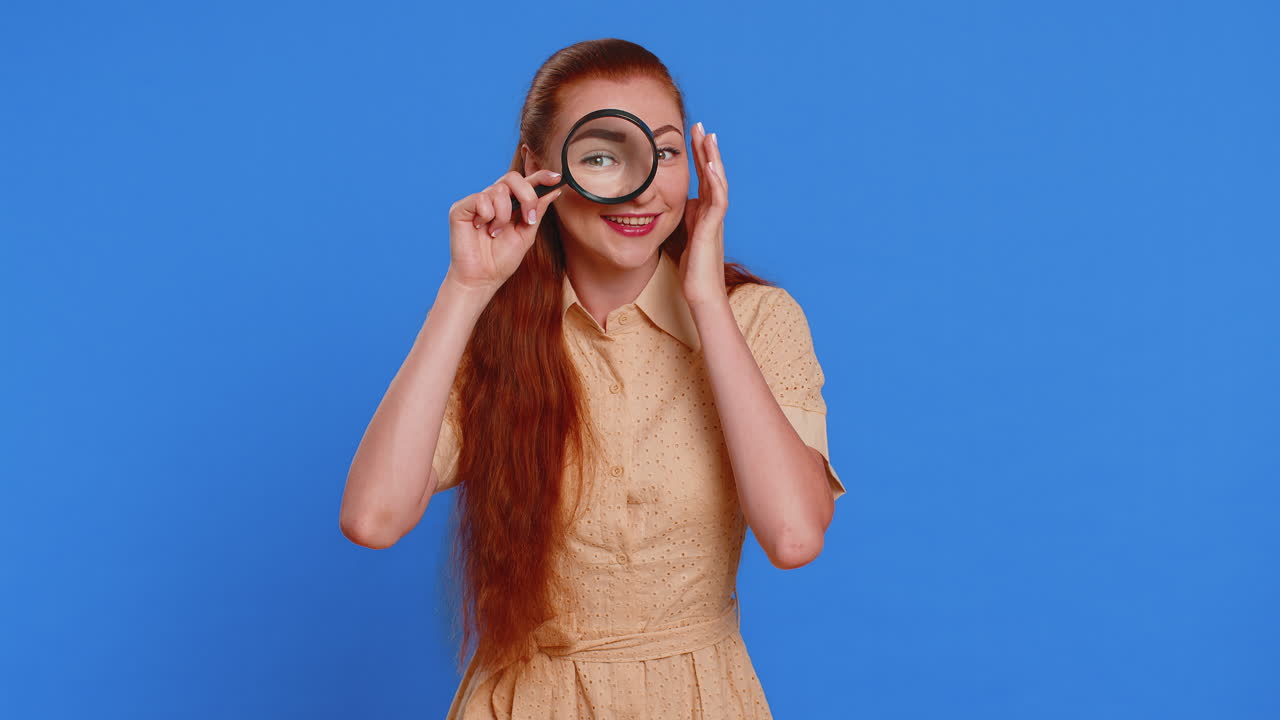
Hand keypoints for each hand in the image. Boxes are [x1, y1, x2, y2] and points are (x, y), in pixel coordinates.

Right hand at [447, 169, 563, 291]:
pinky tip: (480, 229)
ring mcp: (477, 202)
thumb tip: (554, 190)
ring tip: (495, 233)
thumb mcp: (526, 234)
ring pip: (499, 190)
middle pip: (512, 178)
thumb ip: (537, 210)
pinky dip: (486, 216)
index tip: (557, 177)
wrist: (483, 278)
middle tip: (528, 219)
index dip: (540, 176)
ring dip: (503, 216)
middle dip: (527, 197)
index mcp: (509, 204)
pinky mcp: (461, 207)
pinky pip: (481, 199)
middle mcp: (493, 199)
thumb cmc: (501, 260)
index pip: (525, 182)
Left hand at [678, 122, 728, 308]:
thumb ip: (688, 215)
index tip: (694, 135)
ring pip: (718, 183)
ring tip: (710, 137)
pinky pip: (718, 202)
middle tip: (702, 126)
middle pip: (712, 174)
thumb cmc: (693, 269)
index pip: (702, 177)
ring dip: (714, 159)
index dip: (699, 156)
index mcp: (705, 211)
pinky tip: (711, 167)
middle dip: (707, 149)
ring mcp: (715, 220)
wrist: (701, 293)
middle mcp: (713, 212)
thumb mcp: (685, 234)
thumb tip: (686, 200)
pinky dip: (715, 183)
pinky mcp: (713, 229)